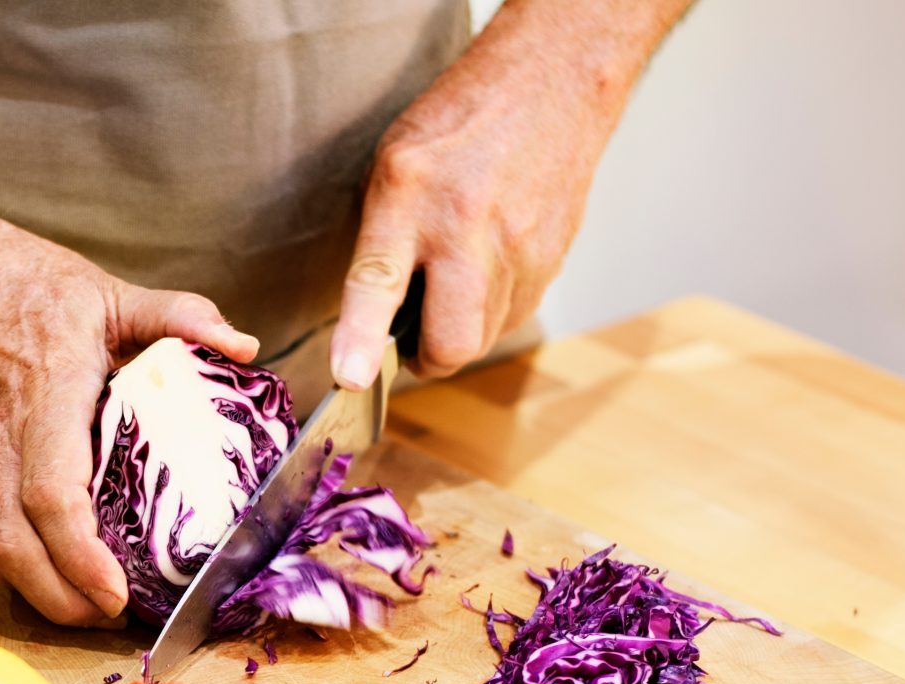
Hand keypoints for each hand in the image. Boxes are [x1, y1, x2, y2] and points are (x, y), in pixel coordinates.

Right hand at [0, 220, 258, 625]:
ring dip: (48, 597)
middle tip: (120, 621)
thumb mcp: (108, 291)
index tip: (116, 593)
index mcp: (44, 399)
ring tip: (102, 612)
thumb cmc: (25, 287)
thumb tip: (245, 346)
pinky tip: (72, 580)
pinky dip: (33, 571)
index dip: (81, 554)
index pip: (52, 496)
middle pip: (17, 550)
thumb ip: (179, 315)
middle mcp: (2, 445)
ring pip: (1, 555)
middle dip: (65, 602)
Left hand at [330, 8, 632, 388]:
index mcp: (409, 196)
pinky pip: (514, 315)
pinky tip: (484, 272)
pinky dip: (491, 311)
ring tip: (448, 289)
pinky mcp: (552, 260)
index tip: (351, 377)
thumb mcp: (391, 168)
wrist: (550, 85)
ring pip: (485, 337)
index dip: (362, 338)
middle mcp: (467, 228)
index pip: (379, 282)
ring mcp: (519, 248)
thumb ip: (377, 244)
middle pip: (451, 340)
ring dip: (459, 333)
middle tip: (409, 339)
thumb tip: (366, 324)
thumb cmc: (457, 126)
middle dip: (426, 358)